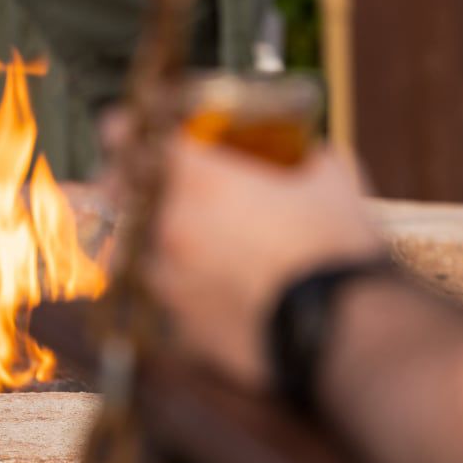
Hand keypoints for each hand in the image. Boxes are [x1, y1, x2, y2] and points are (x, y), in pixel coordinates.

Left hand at [144, 140, 384, 391]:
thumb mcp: (329, 181)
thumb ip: (304, 159)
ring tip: (167, 235)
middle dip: (123, 184)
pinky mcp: (180, 328)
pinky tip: (193, 284)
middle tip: (135, 180)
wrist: (345, 333)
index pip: (140, 141)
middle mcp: (171, 228)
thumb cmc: (337, 248)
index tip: (118, 129)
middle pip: (122, 195)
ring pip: (133, 249)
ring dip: (145, 236)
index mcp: (200, 182)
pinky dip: (170, 284)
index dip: (125, 132)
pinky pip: (161, 296)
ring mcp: (169, 282)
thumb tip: (306, 154)